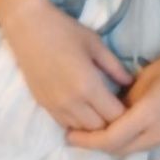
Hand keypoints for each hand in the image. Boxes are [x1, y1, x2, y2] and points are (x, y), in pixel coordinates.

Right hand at [1, 0, 134, 131]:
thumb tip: (130, 83)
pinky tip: (83, 108)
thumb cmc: (64, 30)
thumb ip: (114, 66)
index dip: (127, 113)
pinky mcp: (43, 106)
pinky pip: (66, 125)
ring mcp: (55, 107)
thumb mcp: (95, 44)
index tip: (131, 103)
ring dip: (94, 125)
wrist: (28, 28)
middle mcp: (71, 103)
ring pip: (82, 131)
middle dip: (113, 122)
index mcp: (88, 86)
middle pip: (99, 129)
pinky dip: (78, 122)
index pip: (115, 116)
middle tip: (118, 107)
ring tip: (101, 109)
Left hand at [65, 36, 159, 155]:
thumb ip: (124, 98)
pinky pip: (148, 144)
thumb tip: (109, 111)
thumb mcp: (144, 76)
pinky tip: (123, 127)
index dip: (88, 140)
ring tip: (97, 130)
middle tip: (78, 133)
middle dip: (97, 144)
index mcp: (150, 114)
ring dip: (114, 143)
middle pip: (120, 149)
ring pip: (134, 149)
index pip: (111, 138)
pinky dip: (132, 139)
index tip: (70, 135)